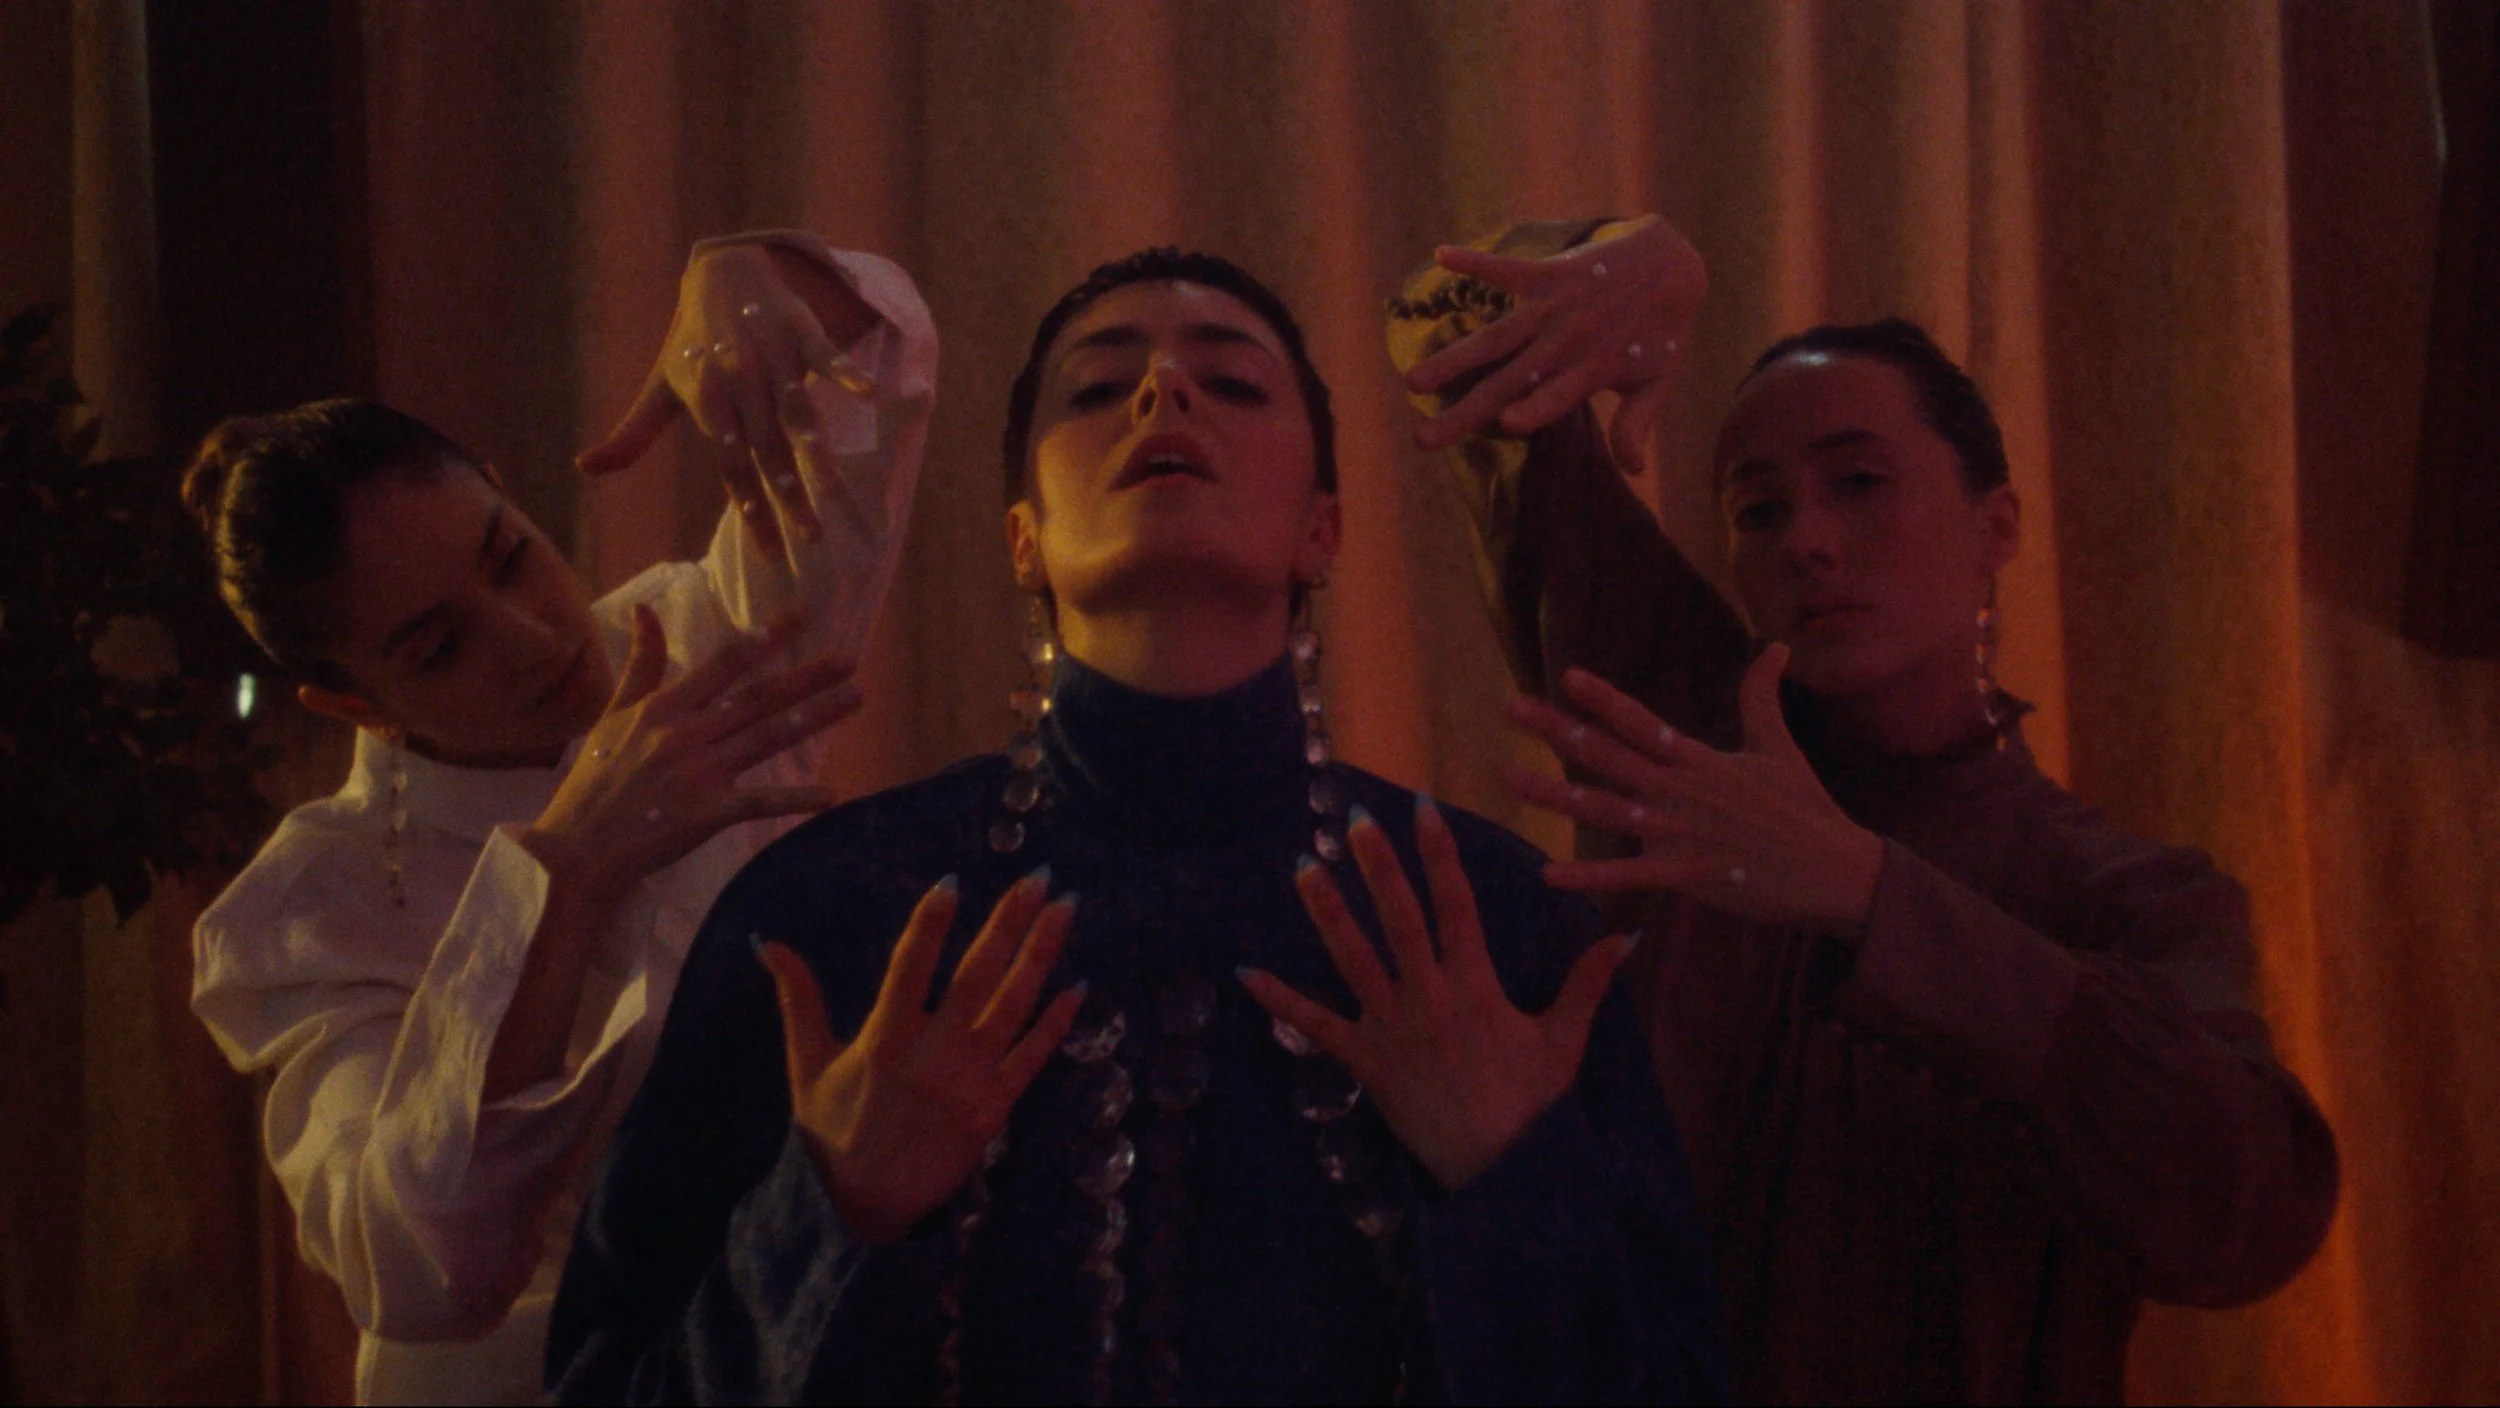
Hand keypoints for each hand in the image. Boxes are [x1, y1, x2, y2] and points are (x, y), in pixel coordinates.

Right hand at [521, 606, 857, 897]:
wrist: (579, 847)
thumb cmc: (596, 781)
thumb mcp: (613, 715)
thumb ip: (640, 665)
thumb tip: (644, 610)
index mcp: (664, 708)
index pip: (724, 664)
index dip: (765, 639)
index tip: (802, 617)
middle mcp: (687, 733)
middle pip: (758, 697)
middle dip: (806, 676)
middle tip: (849, 659)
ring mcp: (701, 773)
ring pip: (768, 736)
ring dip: (815, 716)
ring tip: (854, 698)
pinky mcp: (709, 813)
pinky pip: (761, 802)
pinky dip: (796, 799)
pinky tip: (831, 795)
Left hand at [576, 242, 875, 563]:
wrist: (720, 271)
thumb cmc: (692, 341)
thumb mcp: (662, 386)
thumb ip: (631, 434)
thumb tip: (584, 467)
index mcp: (707, 402)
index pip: (731, 468)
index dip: (750, 511)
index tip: (771, 555)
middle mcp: (739, 383)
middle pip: (767, 451)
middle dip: (790, 498)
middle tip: (813, 540)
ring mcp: (772, 356)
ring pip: (796, 410)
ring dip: (816, 451)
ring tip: (835, 492)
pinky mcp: (801, 331)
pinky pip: (825, 354)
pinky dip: (846, 372)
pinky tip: (869, 394)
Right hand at [757, 871, 1083, 1243]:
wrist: (865, 1210)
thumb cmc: (832, 1133)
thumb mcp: (806, 1066)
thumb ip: (798, 999)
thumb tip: (769, 942)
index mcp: (884, 1040)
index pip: (910, 966)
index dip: (931, 921)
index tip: (953, 880)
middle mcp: (933, 1054)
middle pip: (979, 975)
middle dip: (1010, 921)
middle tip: (1038, 877)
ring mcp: (971, 1081)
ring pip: (1015, 1005)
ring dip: (1042, 953)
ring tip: (1066, 908)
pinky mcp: (997, 1108)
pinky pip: (1033, 1056)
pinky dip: (1057, 1021)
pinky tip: (1079, 984)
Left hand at [1238, 798, 1636, 1189]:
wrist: (1500, 1172)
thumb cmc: (1530, 1105)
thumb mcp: (1563, 1041)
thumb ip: (1587, 984)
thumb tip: (1626, 937)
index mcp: (1475, 986)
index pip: (1457, 905)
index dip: (1440, 854)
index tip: (1424, 809)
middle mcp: (1429, 998)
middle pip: (1400, 920)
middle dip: (1378, 867)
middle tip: (1353, 820)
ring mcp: (1391, 1028)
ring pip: (1353, 960)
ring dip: (1326, 913)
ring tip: (1303, 868)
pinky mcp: (1364, 1062)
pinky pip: (1316, 1028)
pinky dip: (1281, 1002)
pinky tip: (1246, 974)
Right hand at [1406, 214, 1706, 475]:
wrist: (1672, 263)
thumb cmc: (1660, 331)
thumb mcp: (1656, 380)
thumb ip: (1637, 421)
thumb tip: (1635, 470)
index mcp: (1591, 370)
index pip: (1558, 397)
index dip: (1535, 409)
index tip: (1504, 424)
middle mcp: (1566, 341)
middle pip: (1508, 382)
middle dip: (1465, 412)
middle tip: (1423, 439)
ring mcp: (1553, 306)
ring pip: (1494, 338)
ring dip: (1452, 358)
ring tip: (1413, 381)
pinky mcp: (1547, 274)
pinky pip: (1505, 270)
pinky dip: (1475, 261)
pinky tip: (1440, 255)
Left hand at [1503, 644, 1885, 934]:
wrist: (1837, 870)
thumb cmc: (1806, 809)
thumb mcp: (1780, 746)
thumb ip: (1763, 696)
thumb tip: (1776, 645)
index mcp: (1700, 761)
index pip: (1642, 722)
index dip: (1603, 699)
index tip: (1565, 676)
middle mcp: (1682, 791)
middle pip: (1609, 755)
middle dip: (1557, 730)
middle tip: (1511, 708)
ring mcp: (1682, 833)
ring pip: (1605, 810)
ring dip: (1554, 796)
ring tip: (1509, 777)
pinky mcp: (1688, 876)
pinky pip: (1629, 875)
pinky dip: (1589, 876)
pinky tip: (1548, 873)